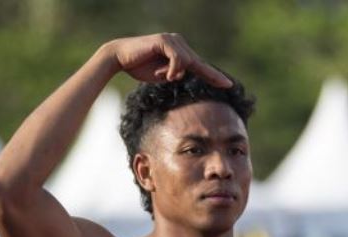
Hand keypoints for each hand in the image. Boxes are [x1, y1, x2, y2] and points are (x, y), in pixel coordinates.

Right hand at [107, 33, 231, 85]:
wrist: (120, 59)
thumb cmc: (139, 67)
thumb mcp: (162, 74)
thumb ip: (175, 74)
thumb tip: (183, 76)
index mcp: (180, 51)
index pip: (200, 65)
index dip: (213, 75)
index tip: (227, 84)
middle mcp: (178, 43)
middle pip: (198, 63)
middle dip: (210, 75)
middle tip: (227, 85)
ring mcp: (172, 40)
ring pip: (188, 62)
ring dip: (175, 73)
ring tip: (163, 76)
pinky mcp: (164, 41)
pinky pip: (179, 59)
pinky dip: (174, 69)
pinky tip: (165, 75)